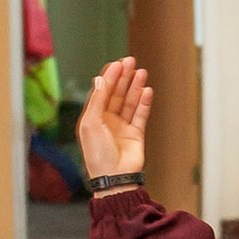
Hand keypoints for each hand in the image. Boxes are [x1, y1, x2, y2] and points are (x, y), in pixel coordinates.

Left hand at [77, 57, 151, 188]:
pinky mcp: (136, 134)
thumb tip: (100, 78)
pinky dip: (144, 102)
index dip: (110, 76)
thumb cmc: (97, 154)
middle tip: (131, 62)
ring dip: (136, 87)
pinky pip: (141, 114)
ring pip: (130, 101)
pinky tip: (147, 91)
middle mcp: (107, 120)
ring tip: (142, 72)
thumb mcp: (91, 123)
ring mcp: (122, 126)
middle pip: (117, 93)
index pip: (103, 91)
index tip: (118, 64)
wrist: (114, 177)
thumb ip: (97, 100)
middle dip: (124, 77)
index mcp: (93, 117)